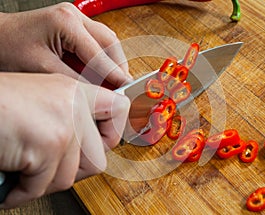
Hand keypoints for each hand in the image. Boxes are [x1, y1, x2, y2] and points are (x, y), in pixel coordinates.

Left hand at [0, 2, 131, 87]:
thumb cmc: (9, 49)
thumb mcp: (43, 69)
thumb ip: (76, 80)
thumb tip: (100, 92)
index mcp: (66, 23)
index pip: (100, 53)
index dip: (114, 73)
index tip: (125, 88)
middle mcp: (74, 16)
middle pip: (110, 42)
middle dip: (118, 65)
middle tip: (122, 85)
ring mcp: (75, 18)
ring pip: (107, 40)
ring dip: (112, 61)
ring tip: (114, 81)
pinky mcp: (73, 25)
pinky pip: (97, 41)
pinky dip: (103, 57)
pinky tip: (102, 71)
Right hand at [0, 72, 129, 208]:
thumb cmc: (1, 107)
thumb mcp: (45, 100)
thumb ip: (73, 117)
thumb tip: (96, 145)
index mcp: (76, 92)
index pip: (118, 110)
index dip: (113, 132)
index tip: (104, 141)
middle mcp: (75, 104)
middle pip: (98, 158)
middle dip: (71, 171)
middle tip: (47, 167)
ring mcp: (65, 125)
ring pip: (70, 177)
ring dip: (43, 182)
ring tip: (24, 168)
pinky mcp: (49, 145)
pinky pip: (42, 186)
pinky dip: (23, 190)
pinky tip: (11, 175)